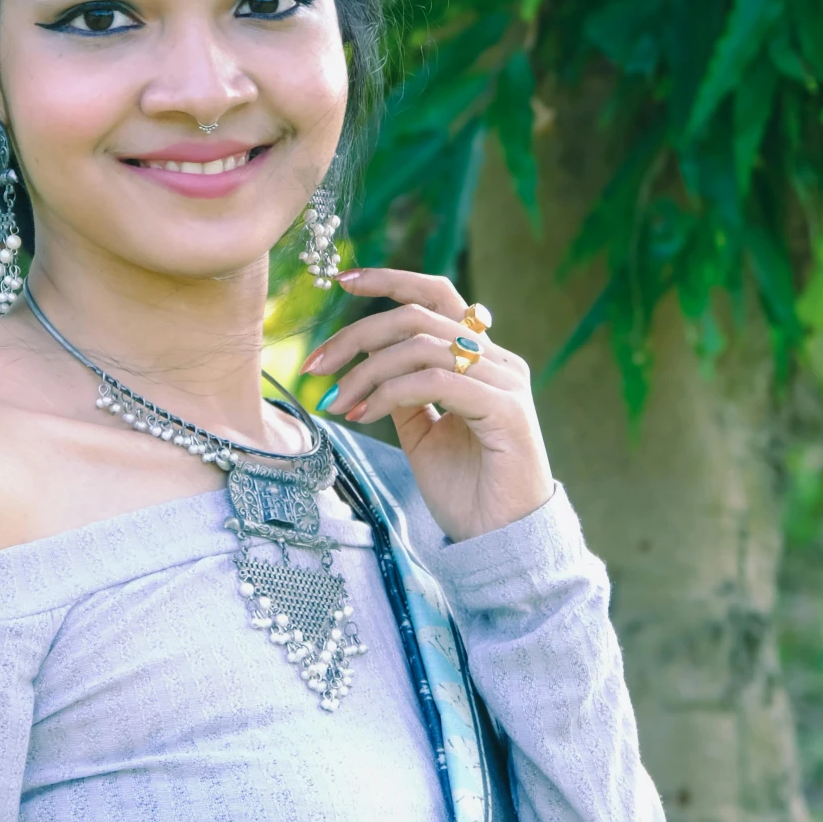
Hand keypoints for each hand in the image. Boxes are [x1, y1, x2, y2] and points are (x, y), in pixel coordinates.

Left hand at [302, 267, 554, 542]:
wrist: (502, 542)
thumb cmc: (466, 491)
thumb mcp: (424, 434)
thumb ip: (405, 394)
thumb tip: (369, 364)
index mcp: (482, 359)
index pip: (436, 296)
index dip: (390, 280)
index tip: (342, 279)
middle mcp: (499, 362)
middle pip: (418, 316)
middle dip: (357, 334)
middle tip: (316, 366)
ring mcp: (506, 382)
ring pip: (421, 347)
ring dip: (367, 372)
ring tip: (340, 404)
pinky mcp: (505, 410)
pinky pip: (435, 381)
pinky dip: (390, 393)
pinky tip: (365, 415)